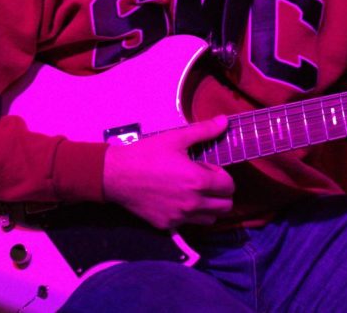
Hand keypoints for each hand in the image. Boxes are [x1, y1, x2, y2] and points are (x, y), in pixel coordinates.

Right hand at [102, 116, 234, 229]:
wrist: (116, 176)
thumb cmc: (147, 154)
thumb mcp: (176, 138)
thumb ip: (204, 131)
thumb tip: (224, 121)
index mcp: (198, 182)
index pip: (229, 187)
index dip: (223, 176)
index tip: (209, 169)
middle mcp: (192, 204)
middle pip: (225, 207)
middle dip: (222, 193)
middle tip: (207, 181)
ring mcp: (179, 217)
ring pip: (210, 219)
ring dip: (209, 207)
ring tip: (195, 192)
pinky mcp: (166, 225)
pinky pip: (189, 224)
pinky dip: (190, 215)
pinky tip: (178, 199)